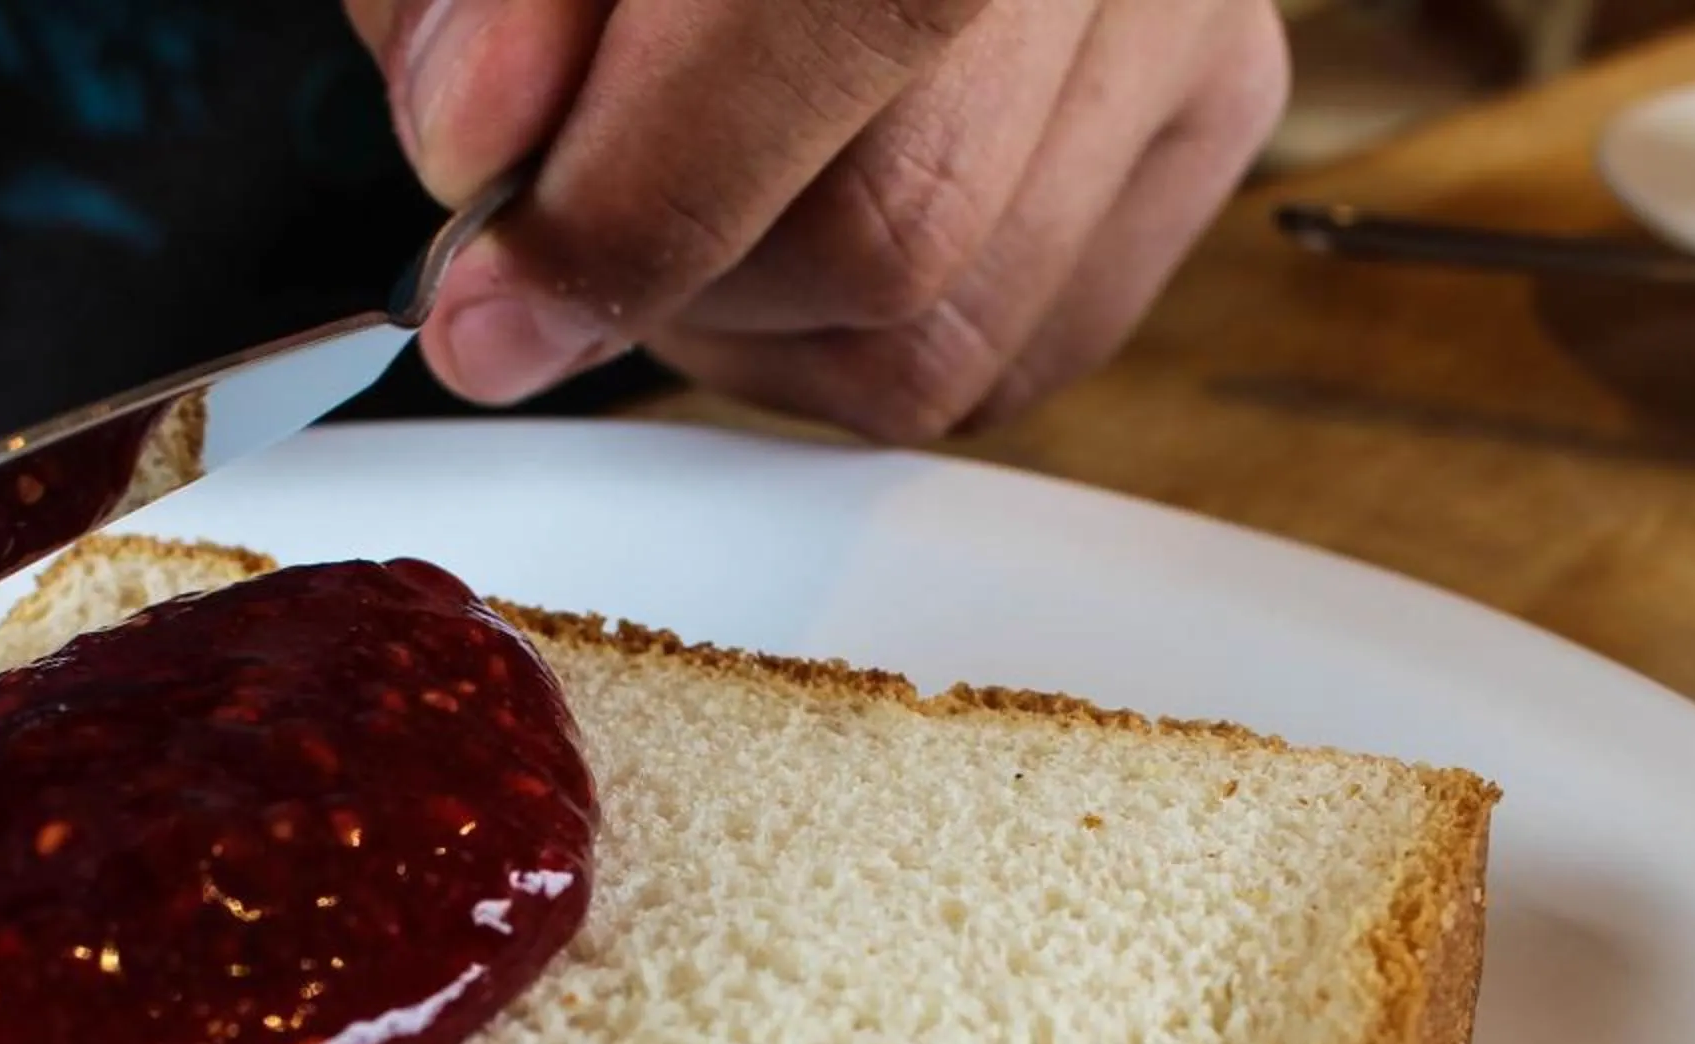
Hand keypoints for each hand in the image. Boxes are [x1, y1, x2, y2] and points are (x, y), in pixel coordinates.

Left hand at [342, 0, 1287, 440]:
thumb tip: (482, 140)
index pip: (857, 18)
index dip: (644, 202)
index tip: (483, 305)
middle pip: (891, 233)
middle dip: (679, 278)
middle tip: (561, 229)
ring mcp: (1187, 11)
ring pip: (947, 339)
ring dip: (758, 330)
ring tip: (687, 206)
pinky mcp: (1212, 101)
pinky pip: (1013, 357)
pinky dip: (855, 343)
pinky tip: (792, 220)